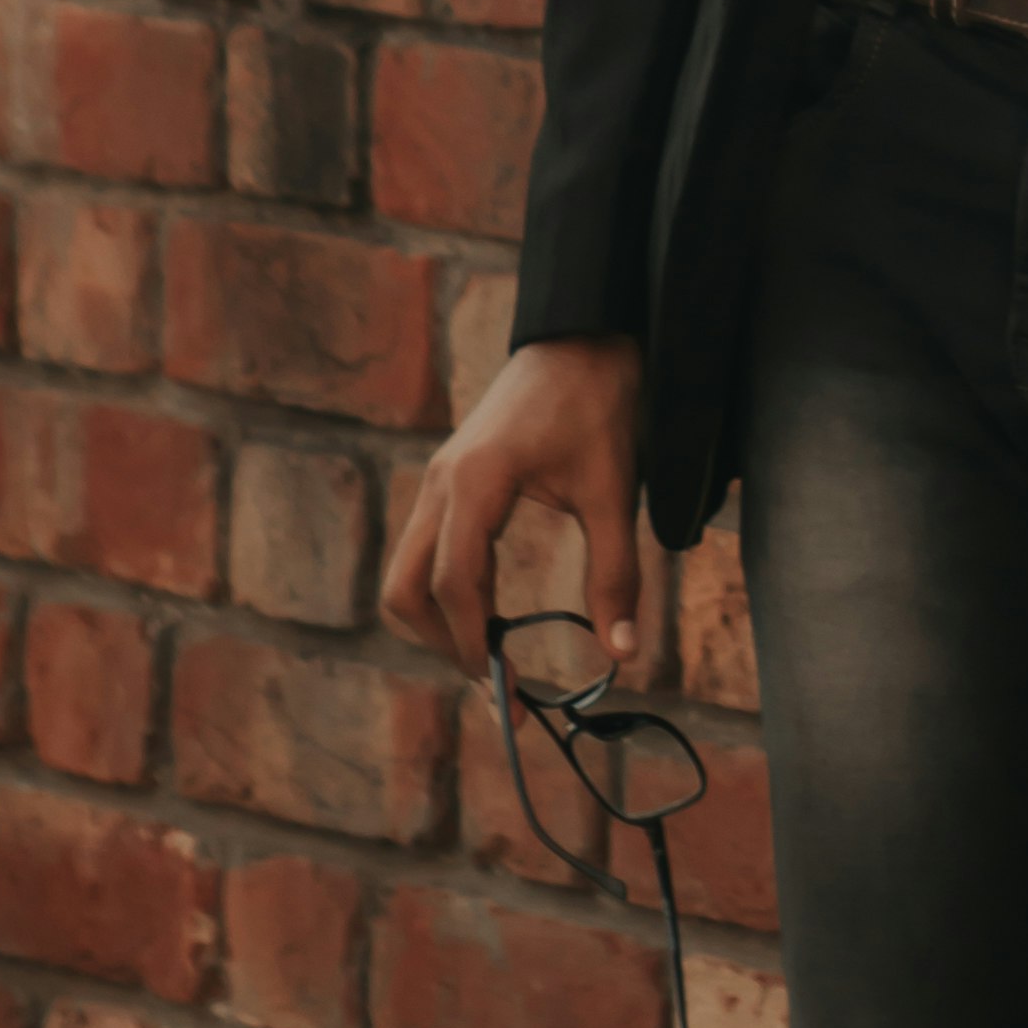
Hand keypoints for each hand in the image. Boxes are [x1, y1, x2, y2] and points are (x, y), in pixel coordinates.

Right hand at [378, 334, 648, 678]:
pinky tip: (488, 611)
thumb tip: (622, 653)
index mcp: (477, 481)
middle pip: (405, 588)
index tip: (510, 693)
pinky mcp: (449, 478)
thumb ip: (616, 572)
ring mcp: (439, 478)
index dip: (475, 647)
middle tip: (496, 681)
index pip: (455, 584)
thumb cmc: (600, 404)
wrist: (584, 334)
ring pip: (405, 572)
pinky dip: (444, 591)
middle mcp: (443, 482)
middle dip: (442, 643)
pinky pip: (424, 549)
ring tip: (491, 653)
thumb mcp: (614, 489)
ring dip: (438, 620)